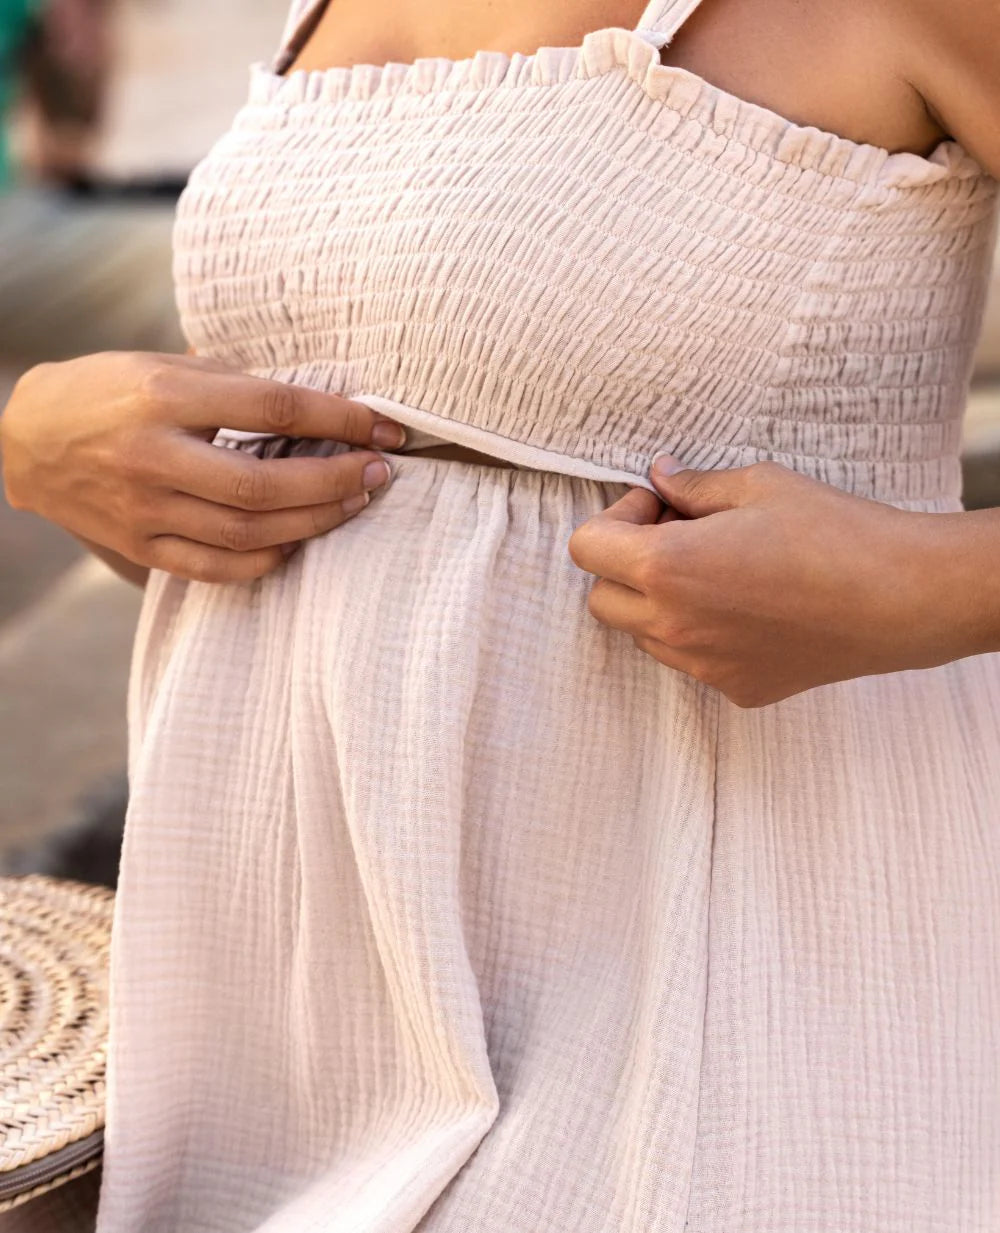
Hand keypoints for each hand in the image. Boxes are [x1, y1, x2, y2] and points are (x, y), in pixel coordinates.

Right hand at [0, 351, 405, 582]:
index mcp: (163, 397)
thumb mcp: (163, 365)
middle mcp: (152, 457)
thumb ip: (234, 385)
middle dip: (336, 482)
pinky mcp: (140, 547)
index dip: (338, 421)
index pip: (272, 409)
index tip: (382, 427)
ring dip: (315, 522)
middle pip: (265, 485)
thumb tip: (320, 407)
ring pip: (247, 531)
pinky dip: (267, 558)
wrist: (27, 439)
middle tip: (379, 473)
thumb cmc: (107, 391)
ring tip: (353, 503)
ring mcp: (144, 510)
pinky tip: (298, 540)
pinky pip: (217, 567)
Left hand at [568, 456, 974, 706]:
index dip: (615, 519)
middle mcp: (672, 626)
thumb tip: (659, 476)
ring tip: (719, 572)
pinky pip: (692, 661)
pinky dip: (701, 635)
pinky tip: (752, 607)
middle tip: (679, 536)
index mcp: (666, 568)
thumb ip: (693, 487)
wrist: (901, 599)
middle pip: (602, 599)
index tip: (659, 508)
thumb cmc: (834, 532)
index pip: (585, 548)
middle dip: (626, 565)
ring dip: (659, 602)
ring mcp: (702, 665)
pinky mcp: (736, 689)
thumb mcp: (758, 486)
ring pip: (643, 636)